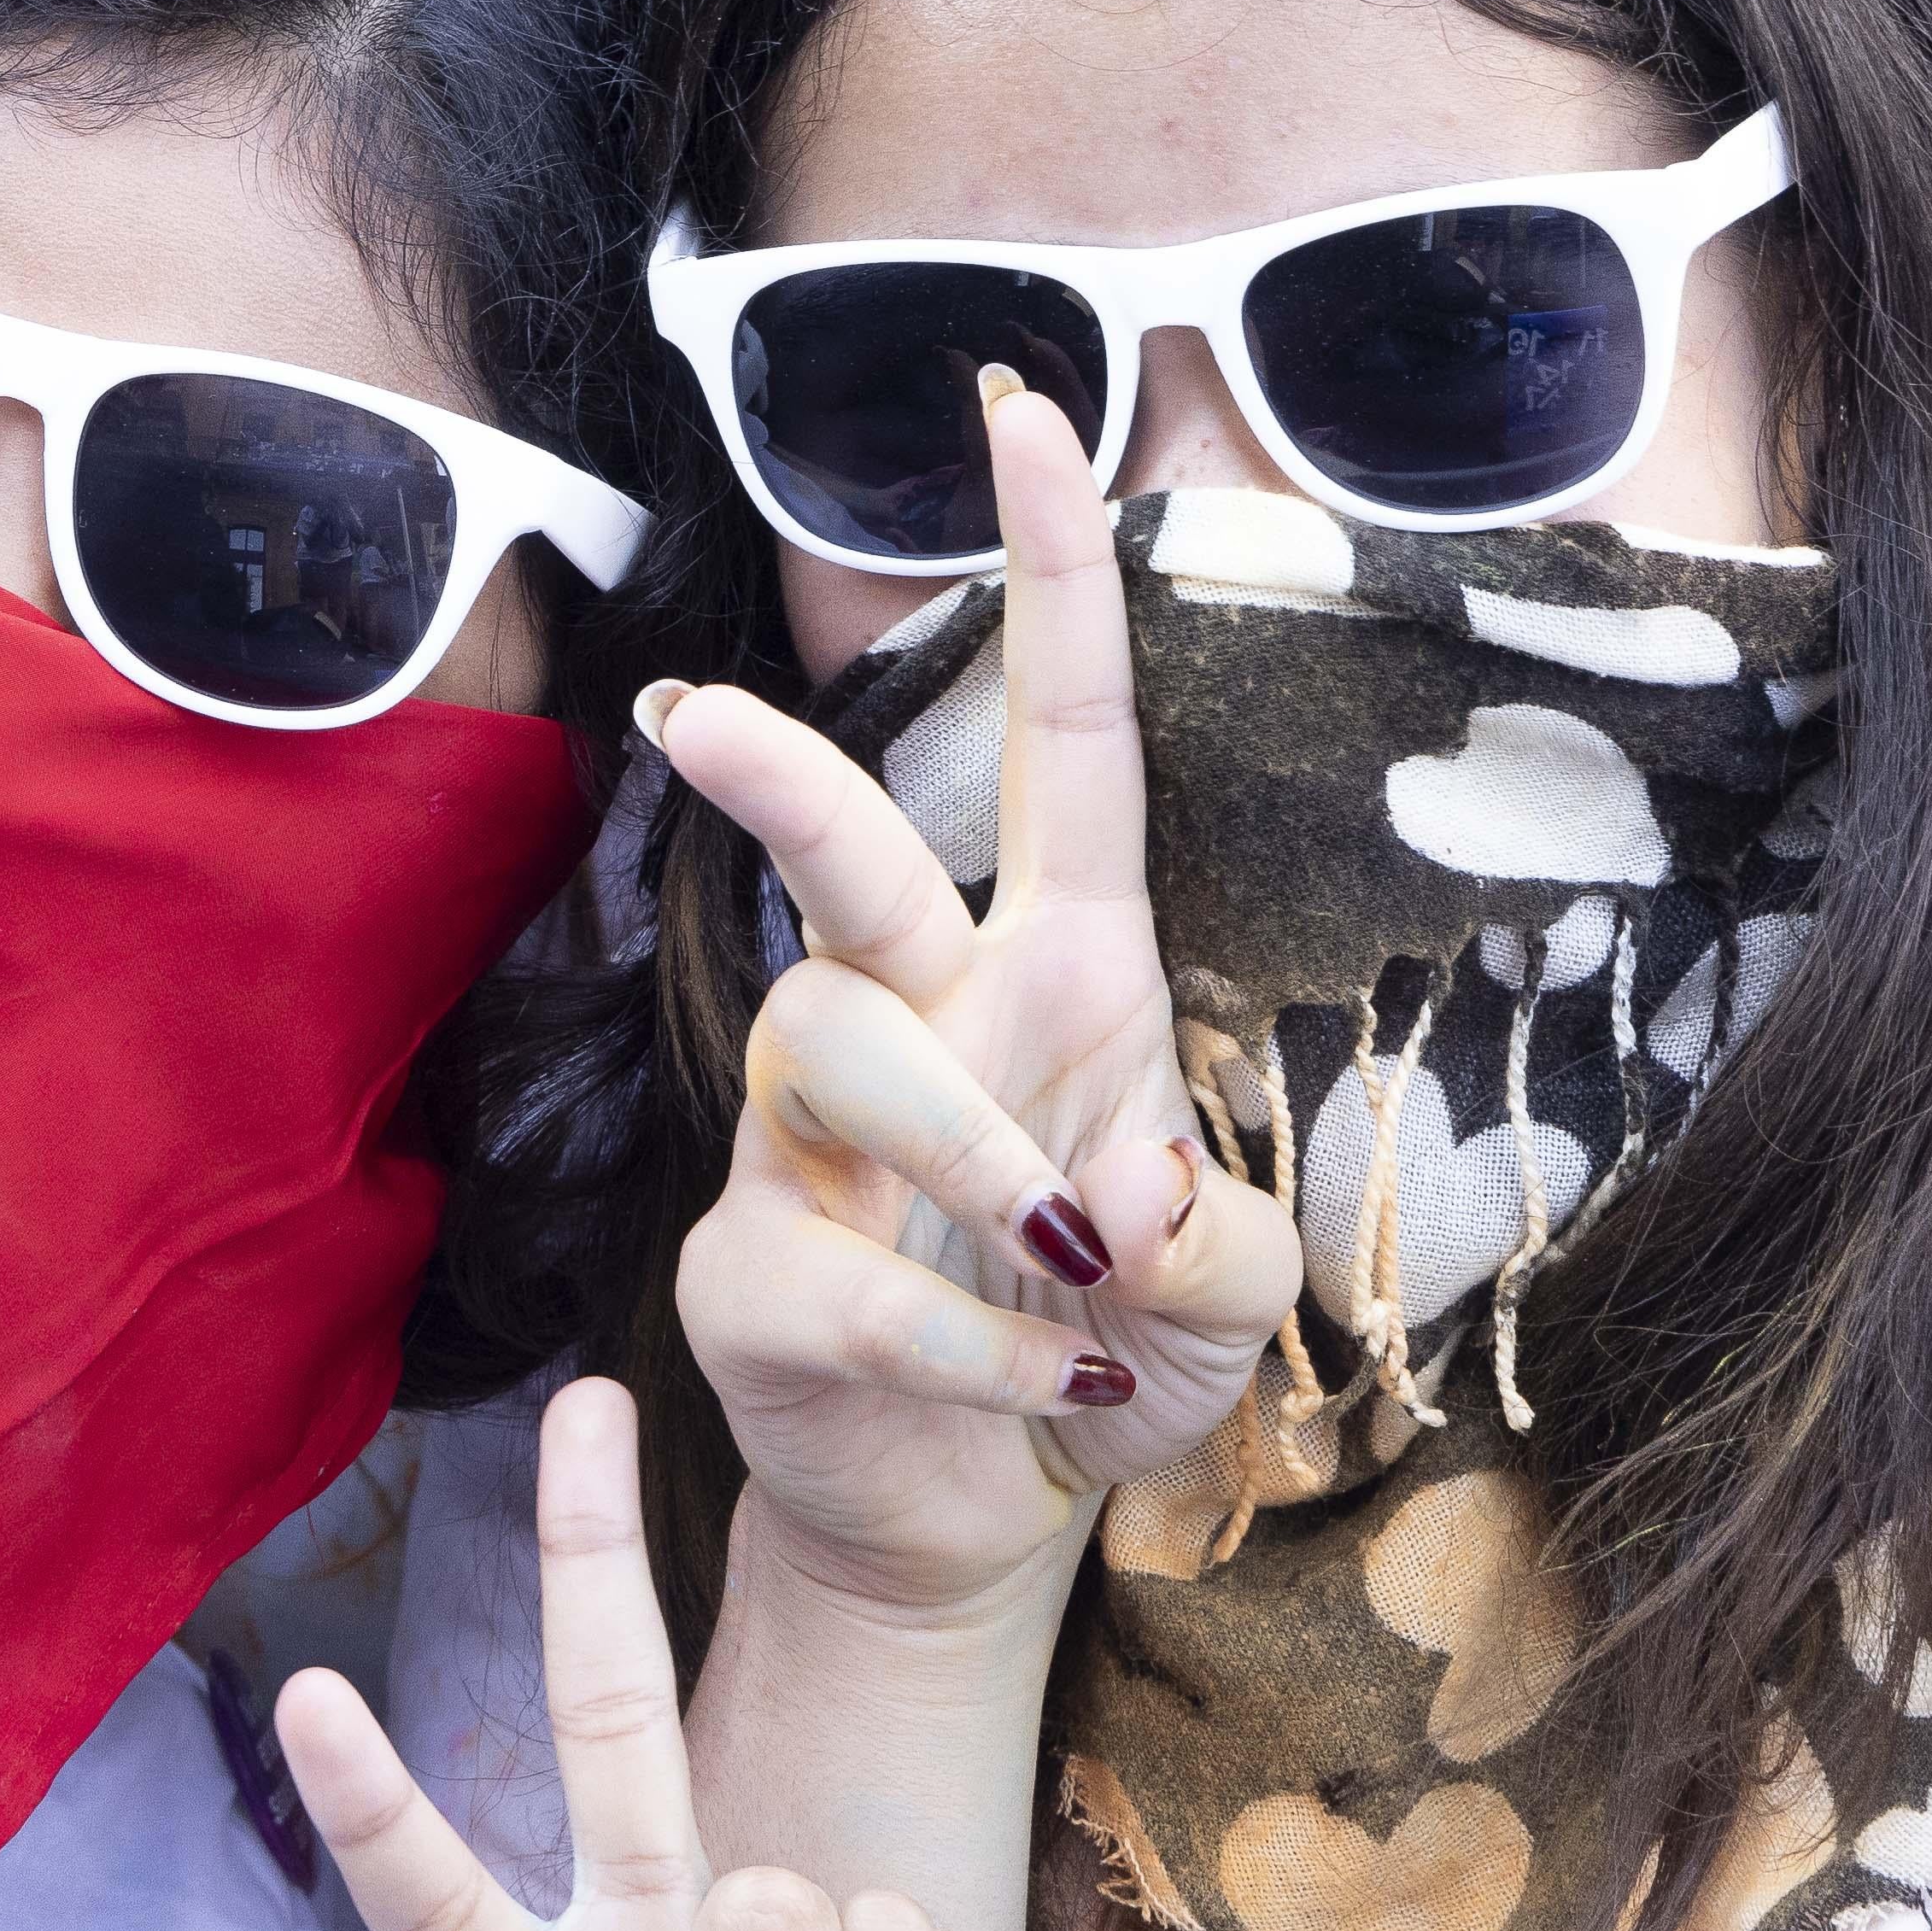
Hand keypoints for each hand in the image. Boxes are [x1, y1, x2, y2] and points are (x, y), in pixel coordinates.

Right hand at [647, 381, 1300, 1630]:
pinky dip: (976, 1353)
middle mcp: (934, 1022)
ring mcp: (819, 1144)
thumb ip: (1228, 1243)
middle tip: (695, 718)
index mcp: (1066, 977)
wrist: (988, 1517)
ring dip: (968, 1153)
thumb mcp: (1237, 1307)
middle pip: (843, 852)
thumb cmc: (1117, 1354)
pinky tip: (1056, 1404)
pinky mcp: (754, 1274)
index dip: (1051, 575)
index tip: (1025, 413)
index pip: (1062, 741)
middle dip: (775, 773)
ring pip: (845, 1048)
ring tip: (1072, 1277)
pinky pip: (847, 1275)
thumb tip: (1124, 1184)